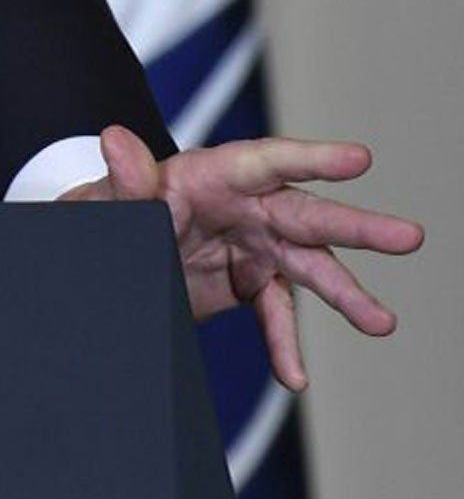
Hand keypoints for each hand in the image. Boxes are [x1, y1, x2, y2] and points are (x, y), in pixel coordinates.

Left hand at [62, 125, 423, 390]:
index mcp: (210, 174)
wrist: (108, 251)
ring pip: (309, 266)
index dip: (312, 158)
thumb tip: (114, 140)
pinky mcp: (249, 280)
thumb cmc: (109, 210)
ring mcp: (251, 243)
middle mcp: (242, 206)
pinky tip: (294, 375)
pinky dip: (285, 344)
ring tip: (380, 322)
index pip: (264, 162)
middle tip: (408, 237)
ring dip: (346, 295)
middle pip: (305, 213)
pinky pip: (276, 313)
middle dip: (356, 226)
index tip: (359, 158)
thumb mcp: (111, 199)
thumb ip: (125, 179)